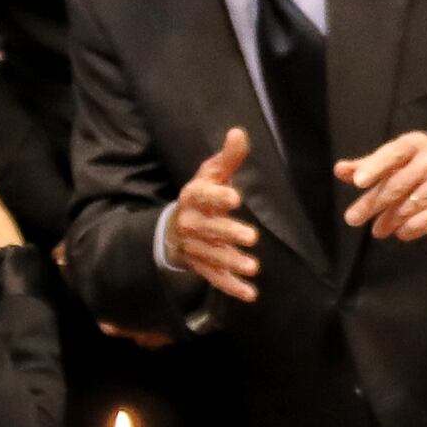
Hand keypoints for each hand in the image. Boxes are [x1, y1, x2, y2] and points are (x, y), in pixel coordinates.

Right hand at [167, 126, 265, 306]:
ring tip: (253, 267)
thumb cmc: (201, 196)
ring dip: (231, 262)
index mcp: (192, 196)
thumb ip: (228, 158)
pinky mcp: (201, 266)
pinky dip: (230, 287)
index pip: (202, 195)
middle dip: (227, 233)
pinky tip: (250, 294)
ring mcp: (194, 247)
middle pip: (207, 229)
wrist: (174, 228)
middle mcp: (190, 223)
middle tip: (251, 237)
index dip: (217, 197)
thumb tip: (239, 132)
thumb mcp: (211, 174)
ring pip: (210, 256)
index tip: (236, 198)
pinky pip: (213, 278)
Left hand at [335, 127, 426, 243]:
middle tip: (353, 218)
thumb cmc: (419, 169)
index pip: (392, 154)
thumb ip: (366, 165)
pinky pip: (423, 221)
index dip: (375, 167)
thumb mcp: (395, 161)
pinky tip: (399, 232)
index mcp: (416, 143)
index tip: (358, 182)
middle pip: (396, 185)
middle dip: (372, 203)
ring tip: (377, 230)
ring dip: (388, 220)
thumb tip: (340, 170)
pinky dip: (408, 229)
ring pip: (407, 206)